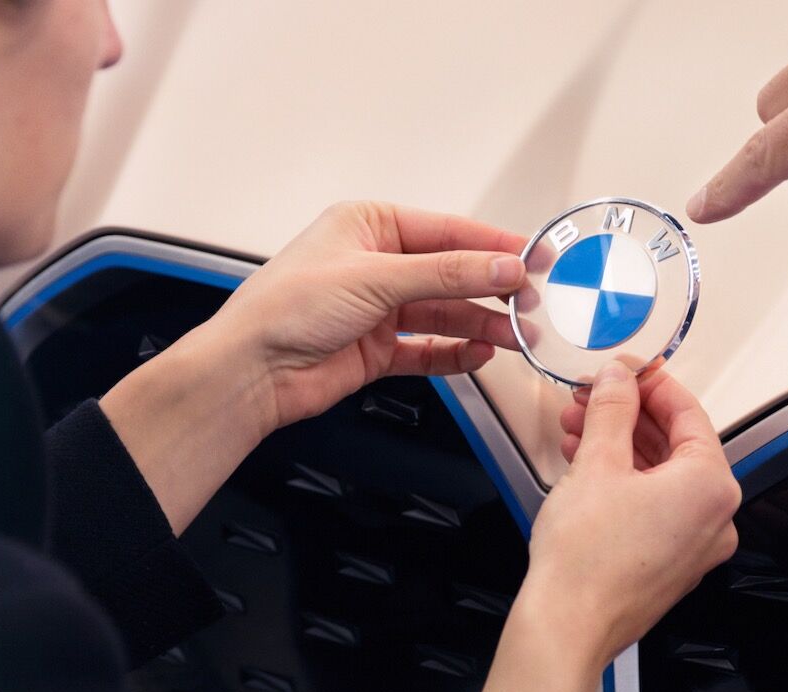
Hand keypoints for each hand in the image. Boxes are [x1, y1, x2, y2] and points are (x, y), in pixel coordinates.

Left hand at [101, 201, 525, 533]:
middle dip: (492, 289)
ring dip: (481, 324)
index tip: (535, 256)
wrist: (252, 371)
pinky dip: (456, 352)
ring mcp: (378, 308)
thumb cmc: (285, 308)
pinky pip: (429, 348)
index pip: (448, 230)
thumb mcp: (375, 277)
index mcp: (369, 225)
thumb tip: (501, 265)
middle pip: (452, 274)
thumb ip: (447, 274)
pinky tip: (479, 353)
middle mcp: (376, 263)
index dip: (495, 244)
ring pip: (445, 313)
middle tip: (532, 302)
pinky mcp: (378, 349)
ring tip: (515, 335)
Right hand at [477, 362, 739, 691]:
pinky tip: (585, 465)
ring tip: (576, 428)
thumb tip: (618, 377)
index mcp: (711, 486)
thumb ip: (611, 408)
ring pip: (661, 476)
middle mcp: (715, 518)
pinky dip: (623, 480)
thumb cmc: (587, 558)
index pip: (689, 413)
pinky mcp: (669, 564)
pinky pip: (654, 505)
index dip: (651, 383)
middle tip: (590, 397)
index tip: (624, 369)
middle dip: (627, 416)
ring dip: (619, 446)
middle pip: (676, 444)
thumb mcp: (597, 461)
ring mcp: (694, 545)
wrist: (567, 625)